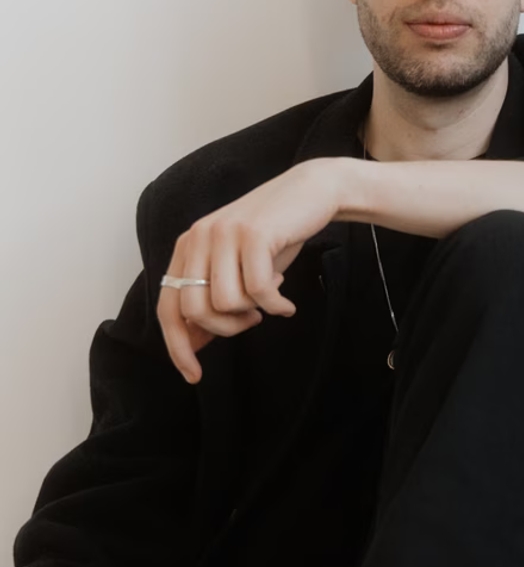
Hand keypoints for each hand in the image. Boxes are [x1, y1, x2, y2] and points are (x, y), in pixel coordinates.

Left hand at [157, 158, 349, 381]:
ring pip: (226, 303)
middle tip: (250, 322)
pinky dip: (276, 306)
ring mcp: (225, 233)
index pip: (168, 307)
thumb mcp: (235, 265)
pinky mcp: (254, 234)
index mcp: (188, 246)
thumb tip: (193, 342)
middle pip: (194, 310)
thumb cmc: (275, 235)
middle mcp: (199, 237)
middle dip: (224, 329)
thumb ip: (212, 296)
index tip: (193, 375)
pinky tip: (287, 304)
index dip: (178, 346)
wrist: (311, 191)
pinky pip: (259, 291)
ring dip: (252, 313)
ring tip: (270, 302)